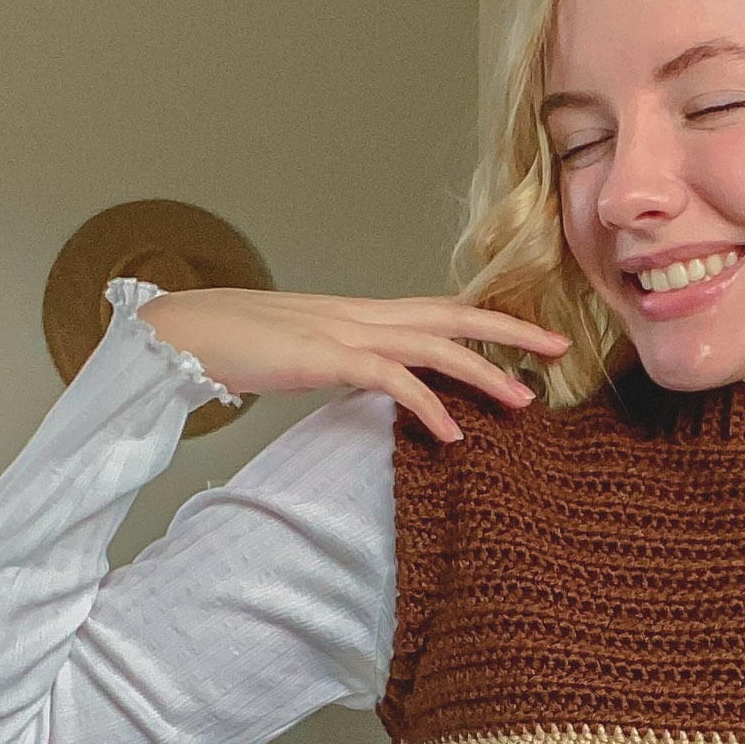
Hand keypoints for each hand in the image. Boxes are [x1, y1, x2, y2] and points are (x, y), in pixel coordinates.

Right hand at [135, 289, 566, 442]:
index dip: (488, 319)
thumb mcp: (308, 356)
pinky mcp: (328, 357)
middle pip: (454, 314)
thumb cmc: (237, 346)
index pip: (439, 309)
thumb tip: (379, 388)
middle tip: (561, 346)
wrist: (183, 333)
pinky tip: (452, 434)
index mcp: (361, 313)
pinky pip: (393, 380)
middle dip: (512, 329)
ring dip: (485, 372)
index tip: (531, 335)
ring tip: (523, 401)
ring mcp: (347, 331)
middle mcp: (363, 314)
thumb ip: (348, 367)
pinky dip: (428, 405)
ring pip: (435, 344)